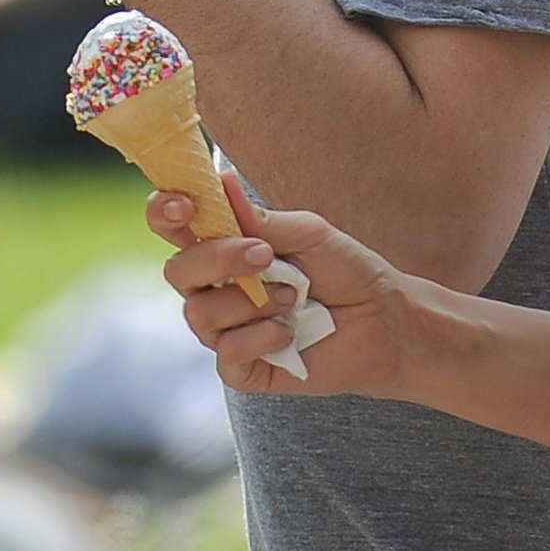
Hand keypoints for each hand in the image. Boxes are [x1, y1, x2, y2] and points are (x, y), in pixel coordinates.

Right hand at [152, 175, 421, 397]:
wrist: (385, 321)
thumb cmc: (347, 270)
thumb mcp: (309, 234)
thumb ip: (261, 219)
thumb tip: (221, 182)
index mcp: (225, 247)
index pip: (173, 226)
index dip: (165, 212)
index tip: (186, 207)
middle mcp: (216, 288)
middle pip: (178, 271)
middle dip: (217, 259)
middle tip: (264, 255)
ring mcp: (225, 330)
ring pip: (199, 313)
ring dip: (251, 301)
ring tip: (294, 298)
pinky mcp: (242, 368)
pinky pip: (226, 353)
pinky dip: (259, 337)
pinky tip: (289, 333)